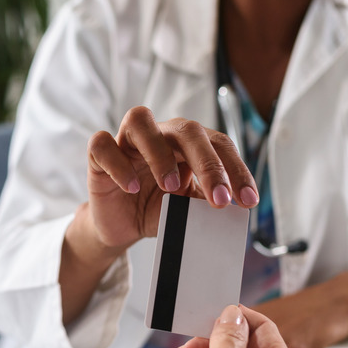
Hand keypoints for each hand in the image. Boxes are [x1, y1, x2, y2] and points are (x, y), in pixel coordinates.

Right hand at [83, 106, 258, 250]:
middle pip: (187, 130)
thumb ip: (208, 202)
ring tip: (172, 187)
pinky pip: (103, 145)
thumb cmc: (159, 208)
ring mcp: (127, 140)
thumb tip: (234, 207)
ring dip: (160, 153)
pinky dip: (117, 164)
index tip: (248, 199)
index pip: (218, 145)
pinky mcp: (99, 155)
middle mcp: (160, 134)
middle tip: (220, 199)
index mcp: (189, 143)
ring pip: (140, 121)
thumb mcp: (190, 209)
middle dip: (208, 164)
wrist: (124, 226)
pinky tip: (131, 188)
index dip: (236, 170)